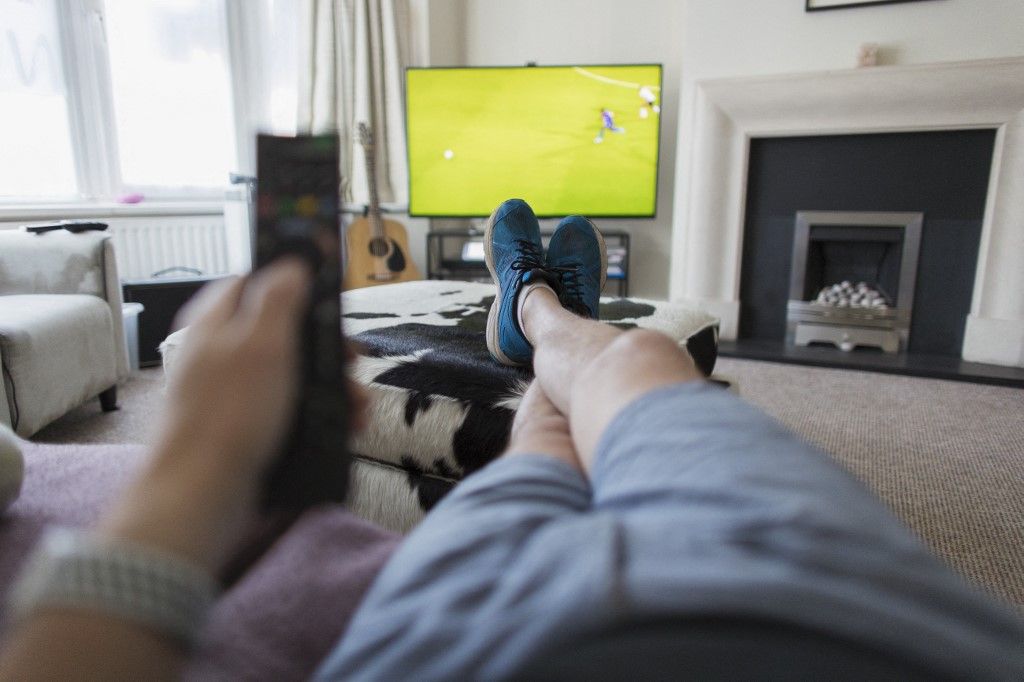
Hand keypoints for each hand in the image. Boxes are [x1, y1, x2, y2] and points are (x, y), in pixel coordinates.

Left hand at [99, 259, 363, 572]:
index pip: (255, 280)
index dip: (294, 279)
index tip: (330, 288)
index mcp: (217, 321)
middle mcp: (225, 353)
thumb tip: (293, 262)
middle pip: (285, 330)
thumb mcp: (261, 345)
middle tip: (355, 359)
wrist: (203, 497)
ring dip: (334, 385)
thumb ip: (278, 298)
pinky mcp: (250, 426)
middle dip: (327, 345)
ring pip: (296, 373)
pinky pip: (294, 409)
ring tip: (359, 406)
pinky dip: (323, 414)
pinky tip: (346, 426)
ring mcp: (238, 392)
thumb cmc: (228, 416)